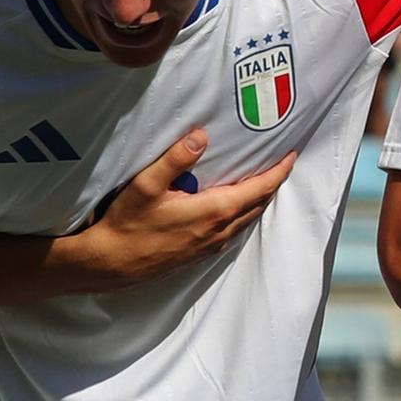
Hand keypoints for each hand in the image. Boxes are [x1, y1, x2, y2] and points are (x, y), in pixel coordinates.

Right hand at [62, 128, 295, 288]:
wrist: (109, 264)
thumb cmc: (126, 225)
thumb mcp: (146, 186)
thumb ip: (175, 159)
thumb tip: (201, 136)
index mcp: (215, 211)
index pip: (259, 189)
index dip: (279, 171)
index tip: (291, 155)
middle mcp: (220, 230)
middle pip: (259, 203)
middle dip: (273, 182)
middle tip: (281, 162)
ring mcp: (212, 244)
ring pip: (248, 218)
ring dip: (259, 198)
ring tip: (263, 179)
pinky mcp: (201, 253)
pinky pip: (234, 229)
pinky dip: (244, 212)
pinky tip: (236, 204)